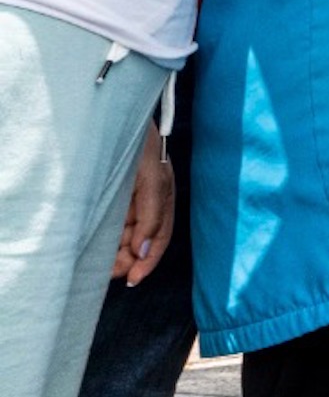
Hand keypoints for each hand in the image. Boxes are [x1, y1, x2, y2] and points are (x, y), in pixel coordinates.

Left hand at [112, 121, 173, 284]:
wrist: (116, 117)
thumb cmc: (140, 145)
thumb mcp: (152, 180)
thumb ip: (151, 216)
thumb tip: (143, 252)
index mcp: (164, 198)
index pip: (161, 238)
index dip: (149, 261)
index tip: (132, 279)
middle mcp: (149, 202)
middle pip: (142, 241)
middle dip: (128, 260)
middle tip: (107, 275)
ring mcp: (132, 199)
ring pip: (125, 236)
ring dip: (115, 253)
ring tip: (99, 266)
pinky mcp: (115, 196)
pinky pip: (113, 225)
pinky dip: (107, 239)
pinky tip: (96, 247)